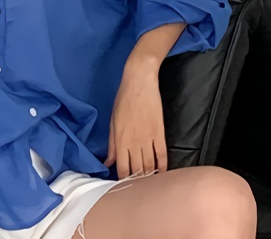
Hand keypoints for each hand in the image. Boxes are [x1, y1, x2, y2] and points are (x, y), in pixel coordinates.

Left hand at [104, 59, 167, 178]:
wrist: (139, 82)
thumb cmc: (123, 99)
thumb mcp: (112, 120)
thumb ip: (111, 143)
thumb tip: (107, 162)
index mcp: (120, 139)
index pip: (122, 168)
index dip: (123, 180)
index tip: (124, 186)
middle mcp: (134, 142)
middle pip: (137, 170)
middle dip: (137, 181)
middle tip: (137, 188)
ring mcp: (148, 139)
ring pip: (150, 165)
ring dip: (149, 176)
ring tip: (149, 184)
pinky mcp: (160, 133)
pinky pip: (162, 155)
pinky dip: (162, 167)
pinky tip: (162, 174)